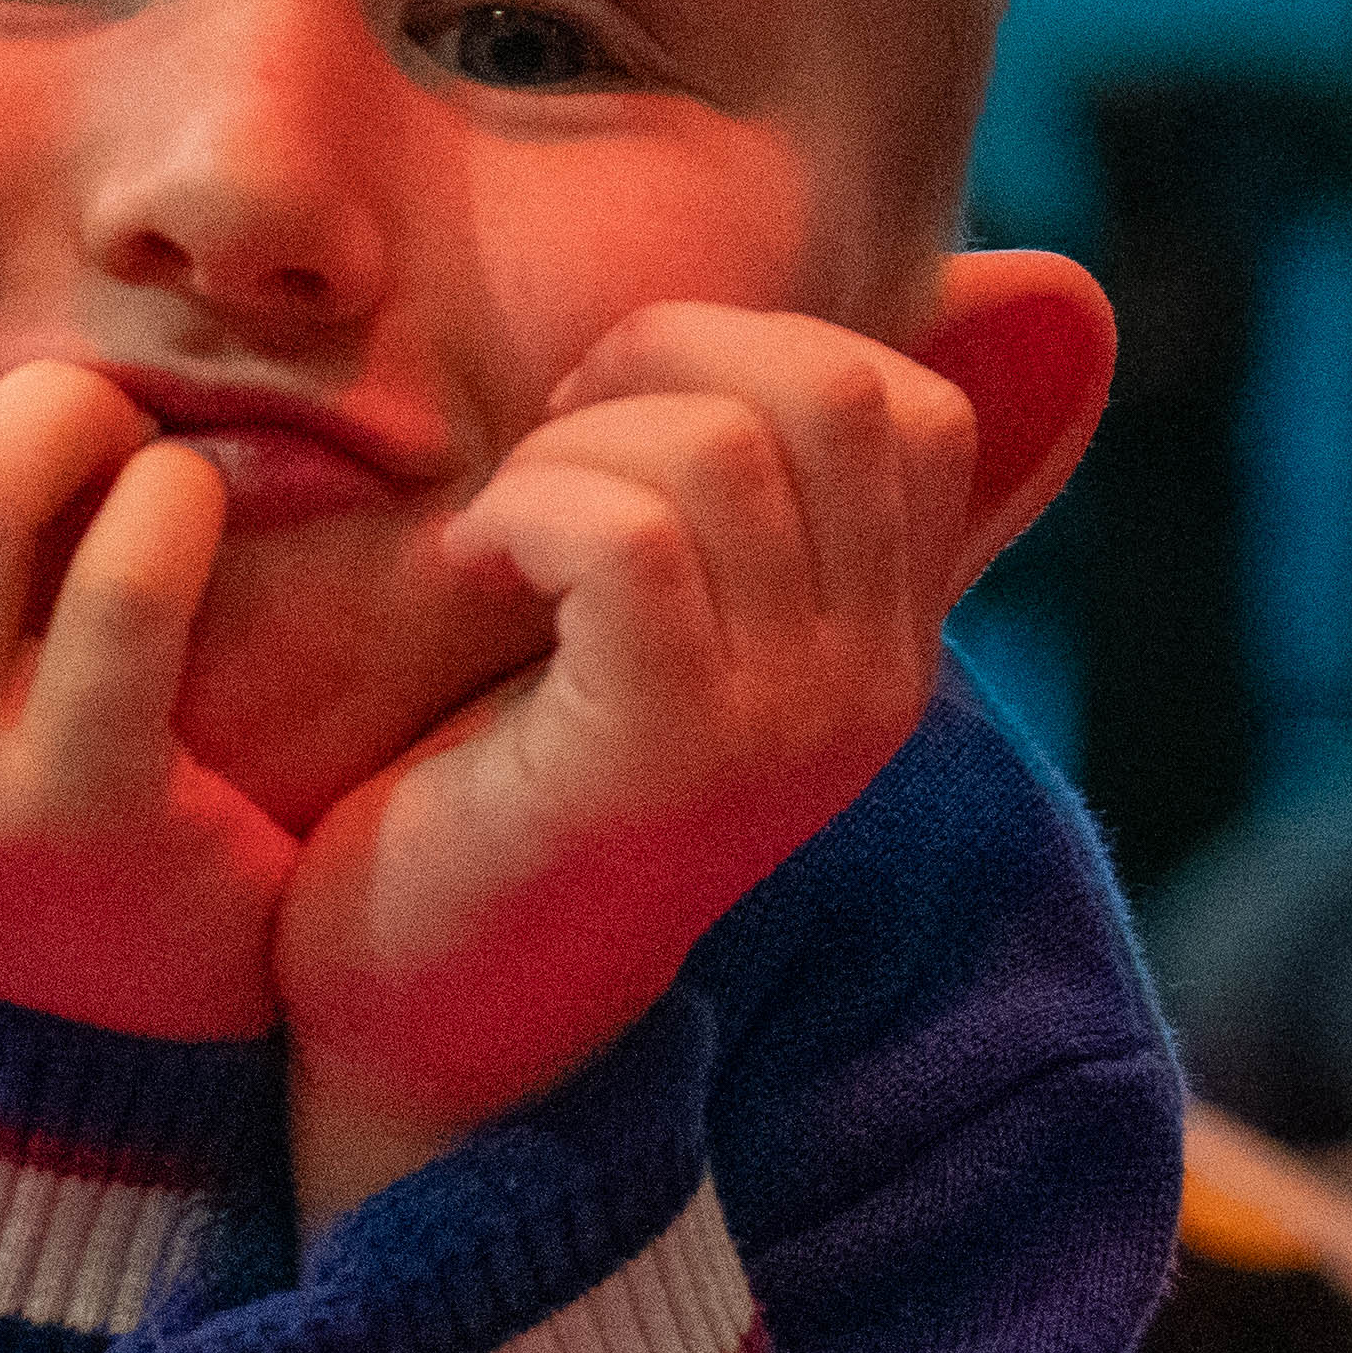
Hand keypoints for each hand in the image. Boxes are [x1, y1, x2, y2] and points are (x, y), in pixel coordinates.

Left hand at [267, 301, 993, 1236]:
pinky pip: (625, 538)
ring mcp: (783, 722)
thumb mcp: (666, 632)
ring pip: (721, 449)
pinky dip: (525, 511)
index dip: (758, 352)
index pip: (914, 407)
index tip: (623, 417)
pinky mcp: (667, 755)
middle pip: (840, 390)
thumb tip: (729, 337)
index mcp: (885, 645)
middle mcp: (870, 684)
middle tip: (556, 445)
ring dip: (573, 447)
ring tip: (504, 529)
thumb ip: (728, 513)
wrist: (437, 1016)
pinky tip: (472, 570)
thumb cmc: (518, 790)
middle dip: (670, 360)